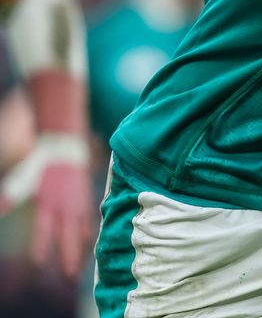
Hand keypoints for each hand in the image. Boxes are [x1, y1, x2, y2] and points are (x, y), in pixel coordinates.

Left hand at [0, 160, 92, 278]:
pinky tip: (89, 242)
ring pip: (82, 230)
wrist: (66, 147)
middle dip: (70, 256)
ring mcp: (79, 203)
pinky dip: (90, 233)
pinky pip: (90, 220)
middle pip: (69, 235)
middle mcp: (66, 206)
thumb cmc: (42, 163)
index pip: (45, 229)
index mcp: (49, 202)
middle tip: (70, 276)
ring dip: (81, 249)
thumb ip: (10, 197)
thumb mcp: (23, 178)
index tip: (39, 263)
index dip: (42, 245)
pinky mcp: (86, 198)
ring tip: (81, 266)